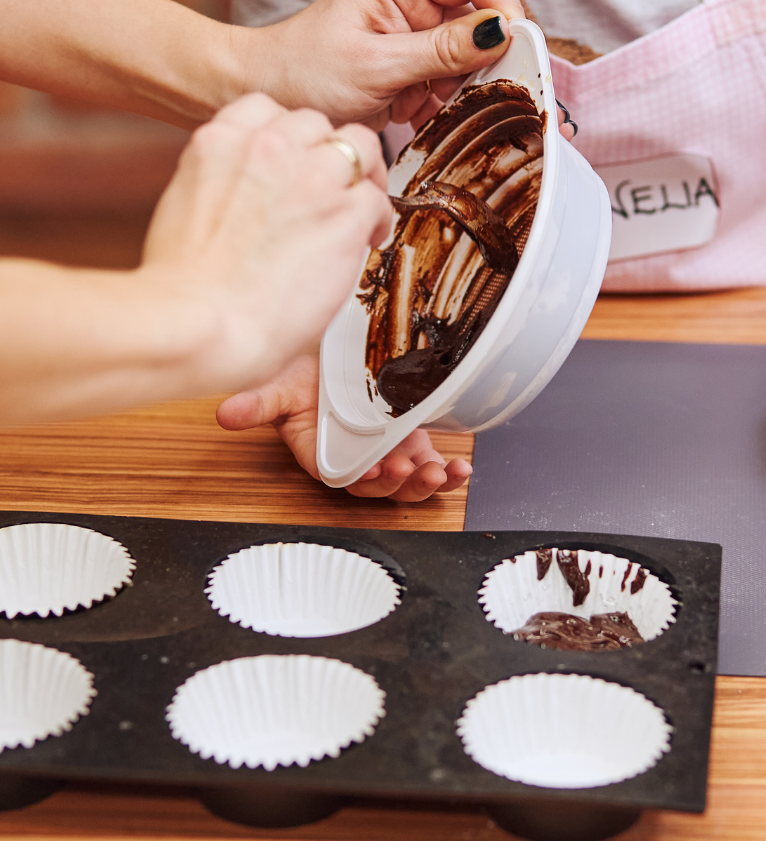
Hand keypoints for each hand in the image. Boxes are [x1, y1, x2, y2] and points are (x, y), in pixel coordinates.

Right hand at [140, 93, 392, 393]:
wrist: (202, 325)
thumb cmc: (187, 289)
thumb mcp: (186, 208)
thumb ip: (224, 186)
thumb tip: (248, 200)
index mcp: (220, 143)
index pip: (268, 109)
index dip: (289, 137)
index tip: (295, 162)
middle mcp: (268, 148)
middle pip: (317, 124)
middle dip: (326, 154)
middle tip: (333, 189)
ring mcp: (311, 177)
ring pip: (360, 147)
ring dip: (361, 176)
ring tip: (357, 211)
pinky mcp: (344, 214)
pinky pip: (377, 200)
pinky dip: (377, 220)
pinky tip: (365, 241)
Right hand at [217, 354, 472, 500]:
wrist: (327, 354)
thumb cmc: (300, 374)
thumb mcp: (279, 385)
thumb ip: (258, 404)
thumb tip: (226, 413)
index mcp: (325, 456)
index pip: (345, 477)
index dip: (364, 477)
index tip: (379, 469)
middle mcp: (357, 459)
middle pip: (382, 485)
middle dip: (402, 484)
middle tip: (417, 471)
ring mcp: (386, 451)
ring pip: (409, 480)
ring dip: (429, 482)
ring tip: (446, 473)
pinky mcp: (409, 440)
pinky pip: (429, 463)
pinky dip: (449, 470)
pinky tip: (464, 466)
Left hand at [244, 0, 523, 130]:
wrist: (269, 98)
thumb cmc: (302, 71)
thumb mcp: (374, 65)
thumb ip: (439, 50)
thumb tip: (497, 32)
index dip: (502, 3)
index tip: (511, 44)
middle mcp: (414, 5)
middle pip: (481, 17)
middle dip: (485, 56)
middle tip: (480, 88)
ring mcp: (415, 40)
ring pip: (471, 58)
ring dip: (464, 88)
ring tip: (434, 106)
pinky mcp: (414, 72)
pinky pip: (451, 86)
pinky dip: (446, 106)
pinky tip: (419, 115)